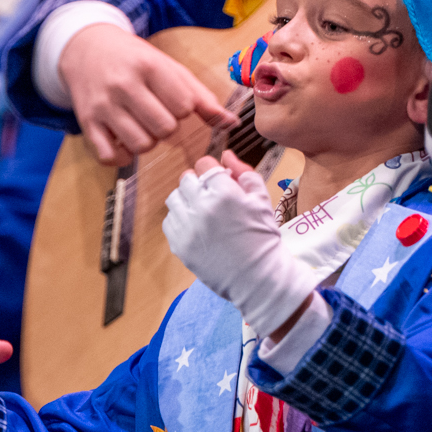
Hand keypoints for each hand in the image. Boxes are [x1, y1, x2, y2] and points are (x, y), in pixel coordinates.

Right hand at [59, 22, 236, 166]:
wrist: (86, 48)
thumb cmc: (135, 61)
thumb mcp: (168, 67)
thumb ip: (201, 96)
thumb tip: (232, 123)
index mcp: (149, 67)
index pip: (183, 105)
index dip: (184, 110)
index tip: (173, 102)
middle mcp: (124, 85)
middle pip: (165, 129)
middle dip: (167, 128)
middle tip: (157, 115)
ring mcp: (103, 105)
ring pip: (141, 145)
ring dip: (147, 142)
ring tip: (142, 127)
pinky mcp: (87, 122)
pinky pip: (109, 157)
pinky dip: (122, 157)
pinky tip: (124, 141)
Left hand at [163, 153, 316, 334]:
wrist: (257, 277)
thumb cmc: (263, 236)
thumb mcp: (261, 200)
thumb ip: (244, 173)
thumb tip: (226, 155)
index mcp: (224, 192)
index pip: (204, 164)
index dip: (213, 171)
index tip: (219, 181)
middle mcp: (201, 207)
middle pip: (186, 178)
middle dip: (198, 184)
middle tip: (212, 198)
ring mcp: (187, 227)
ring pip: (174, 198)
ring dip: (186, 200)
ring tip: (202, 212)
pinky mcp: (179, 245)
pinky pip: (169, 221)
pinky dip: (180, 221)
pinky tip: (197, 228)